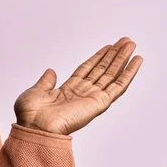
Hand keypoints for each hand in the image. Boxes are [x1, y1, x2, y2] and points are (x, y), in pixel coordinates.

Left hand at [14, 36, 142, 135]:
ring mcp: (92, 98)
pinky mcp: (99, 103)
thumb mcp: (36, 91)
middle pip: (102, 70)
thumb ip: (46, 81)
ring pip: (112, 75)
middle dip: (114, 55)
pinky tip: (136, 61)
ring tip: (132, 44)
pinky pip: (118, 86)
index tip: (108, 47)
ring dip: (123, 59)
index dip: (97, 58)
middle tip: (126, 41)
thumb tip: (51, 71)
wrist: (34, 126)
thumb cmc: (30, 114)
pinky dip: (128, 73)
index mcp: (67, 91)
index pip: (87, 70)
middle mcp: (81, 94)